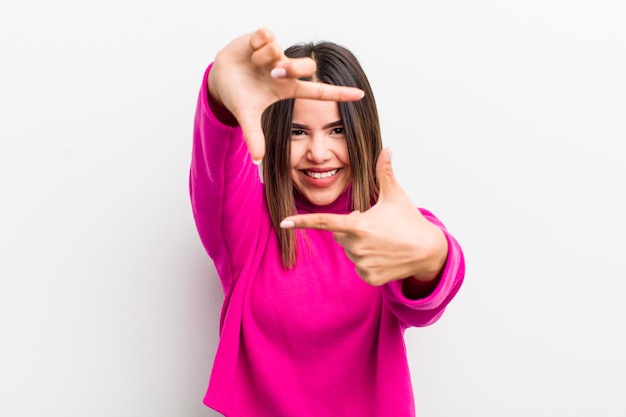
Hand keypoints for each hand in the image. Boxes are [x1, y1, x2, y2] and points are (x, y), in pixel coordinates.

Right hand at [208, 28, 364, 162]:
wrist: (219, 77)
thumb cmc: (239, 96)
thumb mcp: (247, 115)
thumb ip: (254, 136)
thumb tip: (257, 161)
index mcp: (288, 89)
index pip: (319, 92)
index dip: (340, 93)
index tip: (361, 95)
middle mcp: (286, 69)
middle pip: (304, 65)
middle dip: (290, 67)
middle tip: (273, 73)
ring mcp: (276, 53)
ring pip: (280, 49)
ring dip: (263, 57)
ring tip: (253, 64)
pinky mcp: (263, 36)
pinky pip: (266, 34)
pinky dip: (255, 43)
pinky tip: (249, 50)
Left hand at [280, 148, 447, 286]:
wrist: (429, 251)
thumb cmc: (410, 221)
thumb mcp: (396, 196)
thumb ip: (385, 172)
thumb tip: (387, 148)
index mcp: (358, 225)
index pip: (324, 222)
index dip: (302, 222)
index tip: (283, 223)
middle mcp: (357, 246)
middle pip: (340, 235)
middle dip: (352, 230)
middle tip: (375, 227)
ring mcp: (363, 264)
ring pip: (350, 252)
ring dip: (360, 246)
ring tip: (383, 241)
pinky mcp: (369, 278)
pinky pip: (360, 267)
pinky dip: (369, 262)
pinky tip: (384, 256)